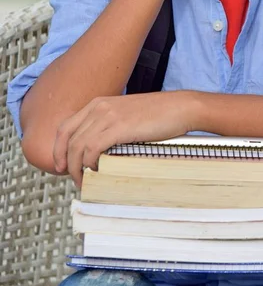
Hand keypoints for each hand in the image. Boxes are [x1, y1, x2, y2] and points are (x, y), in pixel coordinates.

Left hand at [53, 91, 192, 187]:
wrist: (181, 108)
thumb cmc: (159, 114)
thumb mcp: (126, 115)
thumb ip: (109, 126)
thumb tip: (97, 151)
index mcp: (99, 103)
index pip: (65, 127)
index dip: (58, 149)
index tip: (61, 166)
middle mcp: (99, 107)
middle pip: (68, 138)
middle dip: (65, 163)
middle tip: (73, 179)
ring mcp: (108, 115)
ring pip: (78, 146)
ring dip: (77, 168)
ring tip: (85, 182)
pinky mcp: (119, 127)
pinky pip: (92, 148)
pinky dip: (90, 164)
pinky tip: (97, 172)